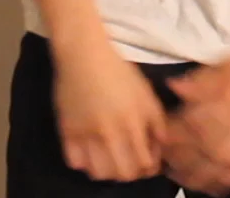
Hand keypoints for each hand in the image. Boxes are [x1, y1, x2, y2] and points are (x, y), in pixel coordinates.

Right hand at [50, 30, 168, 181]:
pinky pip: (75, 162)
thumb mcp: (146, 94)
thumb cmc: (120, 73)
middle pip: (122, 173)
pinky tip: (91, 153)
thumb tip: (162, 147)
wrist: (84, 56)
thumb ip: (157, 122)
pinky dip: (84, 163)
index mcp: (133, 123)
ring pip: (98, 173)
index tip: (150, 164)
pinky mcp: (67, 132)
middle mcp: (110, 133)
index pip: (144, 163)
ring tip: (111, 160)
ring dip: (108, 171)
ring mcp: (86, 135)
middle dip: (131, 173)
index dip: (150, 168)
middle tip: (131, 164)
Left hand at [162, 41, 229, 195]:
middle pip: (216, 150)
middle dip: (194, 167)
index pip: (198, 125)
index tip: (166, 147)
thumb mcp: (226, 63)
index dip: (179, 139)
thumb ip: (201, 79)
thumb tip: (174, 87)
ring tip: (205, 186)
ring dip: (219, 177)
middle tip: (177, 175)